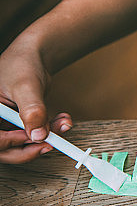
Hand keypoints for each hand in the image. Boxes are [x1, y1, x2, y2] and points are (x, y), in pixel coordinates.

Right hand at [0, 39, 71, 163]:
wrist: (35, 55)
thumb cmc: (22, 64)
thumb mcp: (26, 86)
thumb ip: (32, 110)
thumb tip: (38, 136)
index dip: (10, 142)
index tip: (33, 137)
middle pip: (4, 150)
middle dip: (29, 148)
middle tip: (50, 143)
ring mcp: (5, 125)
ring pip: (21, 145)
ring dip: (45, 139)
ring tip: (63, 124)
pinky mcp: (20, 125)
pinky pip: (34, 136)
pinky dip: (50, 132)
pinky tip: (62, 121)